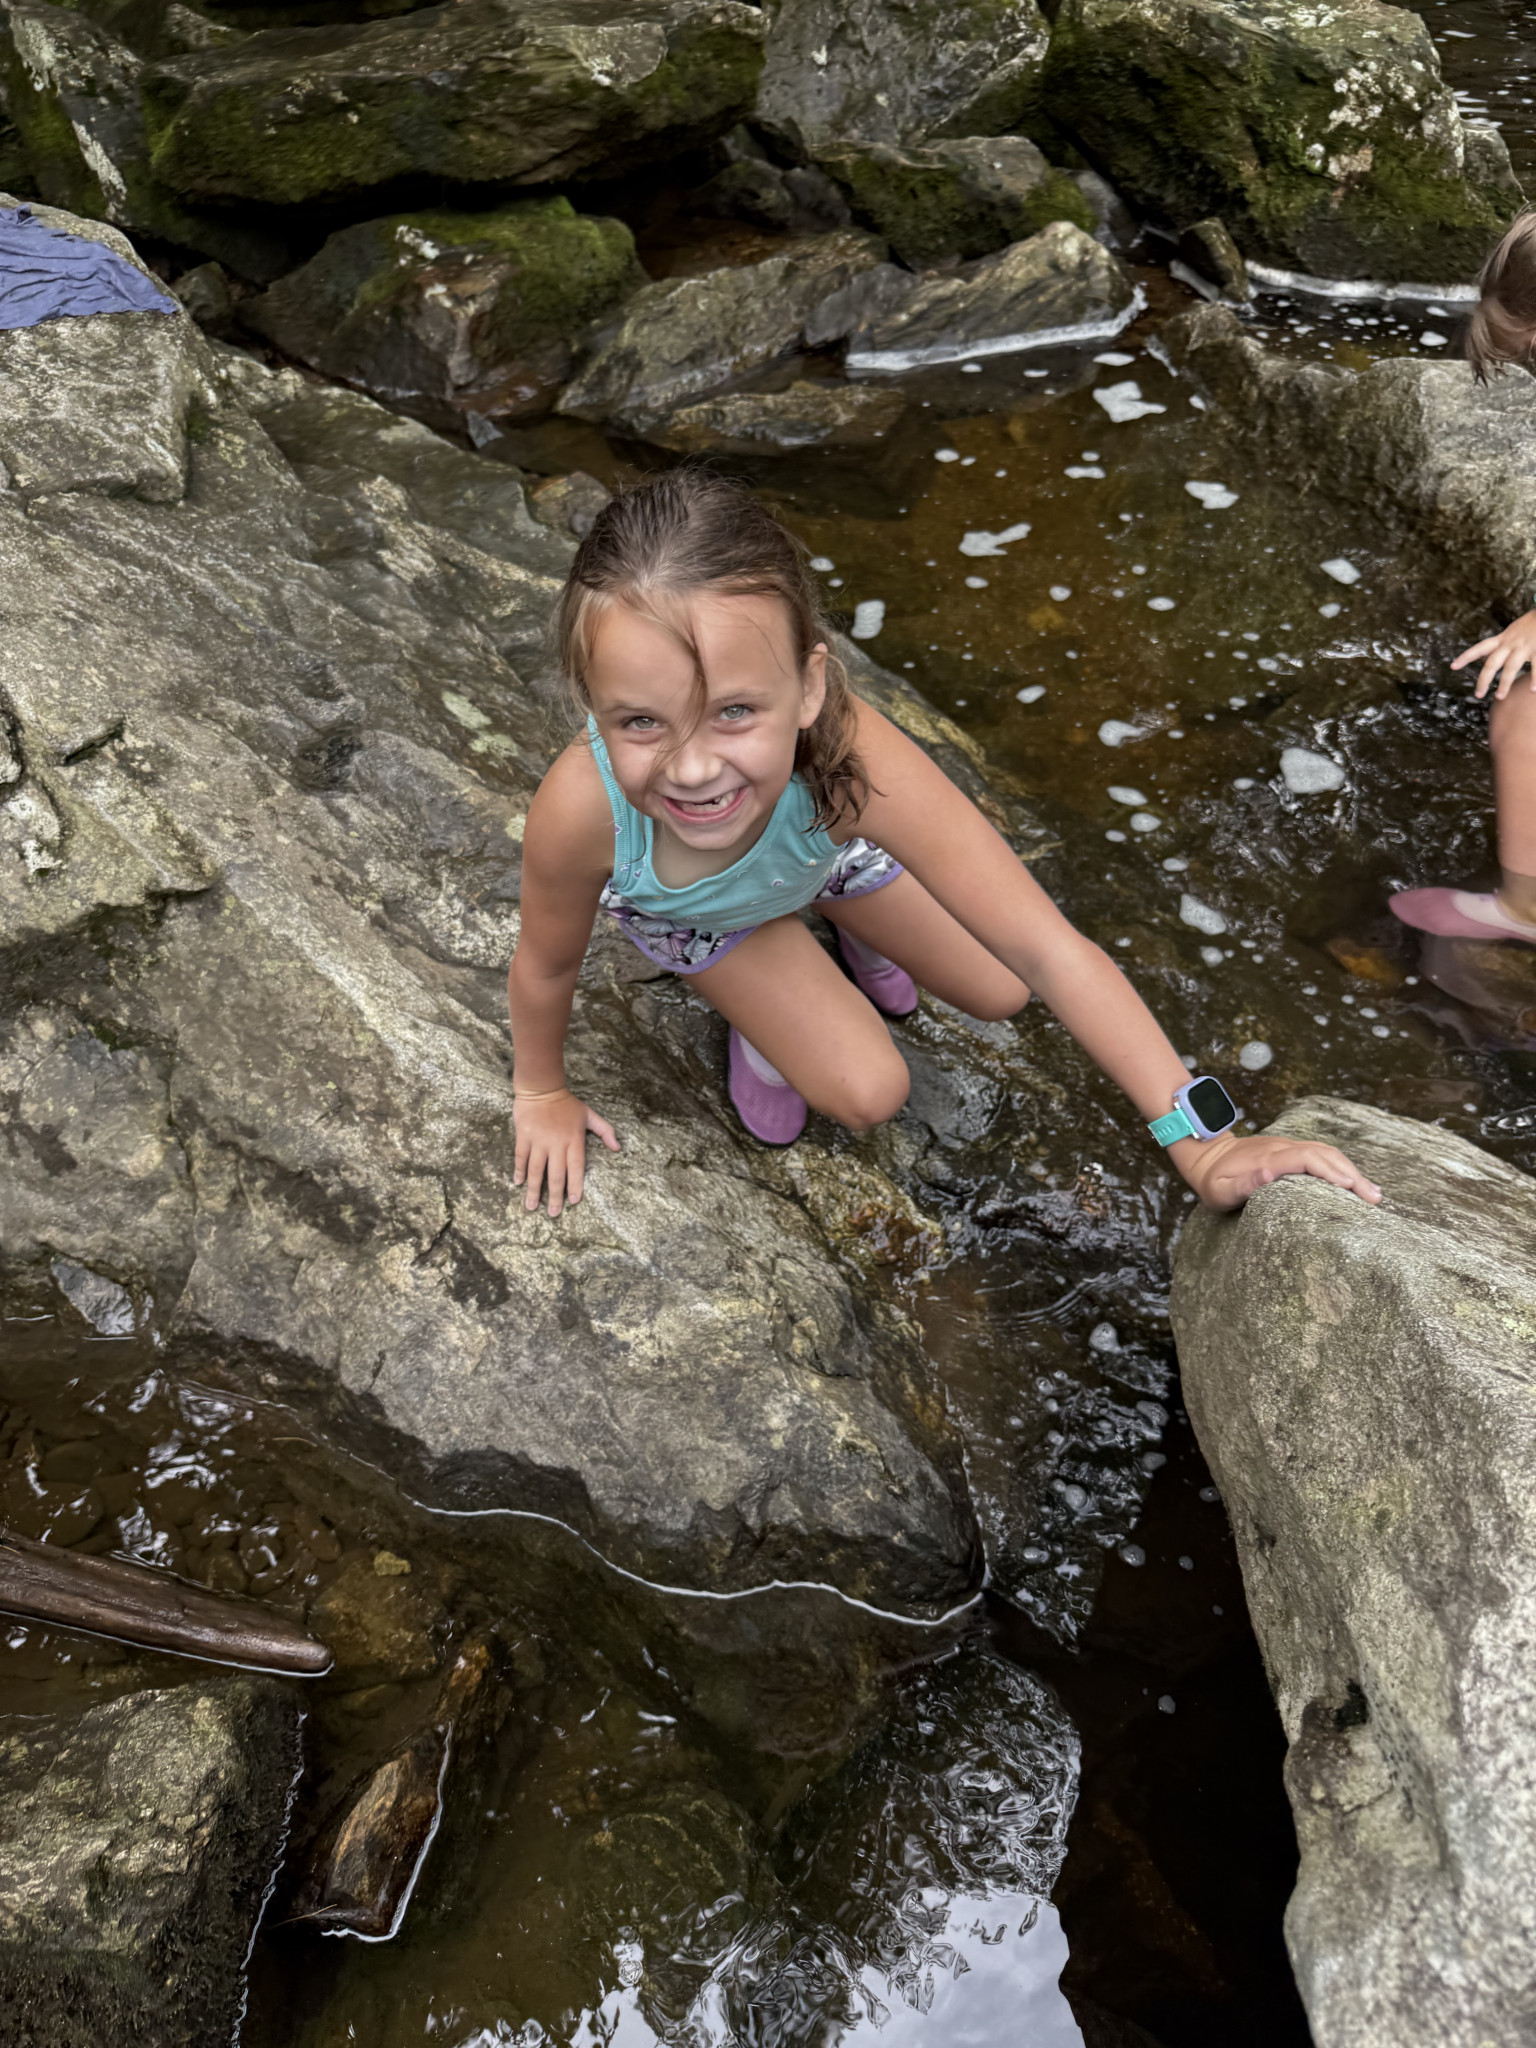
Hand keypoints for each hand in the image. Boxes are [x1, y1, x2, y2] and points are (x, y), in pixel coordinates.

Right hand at [513, 1087, 618, 1215]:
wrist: (541, 1088)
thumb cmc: (567, 1103)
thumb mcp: (589, 1114)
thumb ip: (605, 1131)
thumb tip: (617, 1148)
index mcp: (573, 1140)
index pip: (576, 1167)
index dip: (575, 1185)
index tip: (574, 1201)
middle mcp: (556, 1143)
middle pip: (556, 1174)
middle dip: (554, 1196)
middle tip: (554, 1214)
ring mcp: (538, 1141)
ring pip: (536, 1170)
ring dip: (534, 1190)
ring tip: (531, 1207)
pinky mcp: (523, 1137)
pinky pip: (521, 1158)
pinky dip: (520, 1171)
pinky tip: (519, 1183)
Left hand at [1177, 1131, 1381, 1211]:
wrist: (1207, 1155)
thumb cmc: (1213, 1180)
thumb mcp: (1219, 1189)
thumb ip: (1242, 1183)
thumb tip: (1269, 1174)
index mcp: (1268, 1157)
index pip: (1306, 1159)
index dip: (1330, 1171)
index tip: (1351, 1187)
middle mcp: (1283, 1148)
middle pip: (1325, 1155)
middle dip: (1351, 1174)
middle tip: (1374, 1199)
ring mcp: (1288, 1147)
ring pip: (1327, 1153)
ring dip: (1351, 1170)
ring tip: (1373, 1193)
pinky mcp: (1291, 1151)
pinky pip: (1322, 1155)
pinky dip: (1342, 1166)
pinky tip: (1355, 1182)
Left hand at [1451, 609, 1535, 698]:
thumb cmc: (1530, 624)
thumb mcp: (1512, 632)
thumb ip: (1502, 644)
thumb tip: (1488, 653)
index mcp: (1502, 639)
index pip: (1479, 648)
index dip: (1465, 657)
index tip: (1453, 666)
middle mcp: (1510, 644)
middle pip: (1492, 663)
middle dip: (1483, 680)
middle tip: (1478, 695)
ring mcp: (1523, 647)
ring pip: (1510, 668)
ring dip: (1504, 684)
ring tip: (1499, 697)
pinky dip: (1535, 679)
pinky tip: (1533, 690)